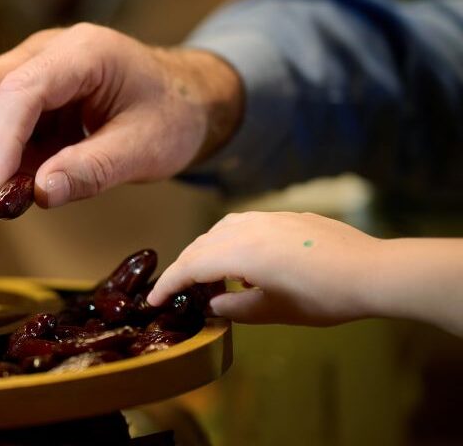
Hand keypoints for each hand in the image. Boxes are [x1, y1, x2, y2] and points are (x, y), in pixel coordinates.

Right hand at [0, 23, 243, 209]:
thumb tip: (40, 193)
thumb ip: (94, 170)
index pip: (21, 90)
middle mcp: (47, 49)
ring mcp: (30, 64)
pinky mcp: (24, 86)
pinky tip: (39, 168)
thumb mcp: (146, 150)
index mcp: (84, 52)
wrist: (185, 97)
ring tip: (30, 183)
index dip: (0, 141)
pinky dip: (4, 152)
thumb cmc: (172, 116)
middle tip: (5, 196)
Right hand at [147, 211, 380, 326]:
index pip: (190, 266)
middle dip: (184, 267)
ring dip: (206, 251)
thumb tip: (212, 304)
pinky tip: (245, 261)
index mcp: (238, 252)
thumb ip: (236, 308)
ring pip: (221, 230)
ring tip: (209, 274)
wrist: (372, 271)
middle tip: (176, 290)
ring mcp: (267, 218)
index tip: (154, 301)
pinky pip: (244, 225)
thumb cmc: (323, 296)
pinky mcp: (286, 216)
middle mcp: (246, 228)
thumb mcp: (274, 310)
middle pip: (201, 245)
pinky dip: (230, 242)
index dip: (168, 284)